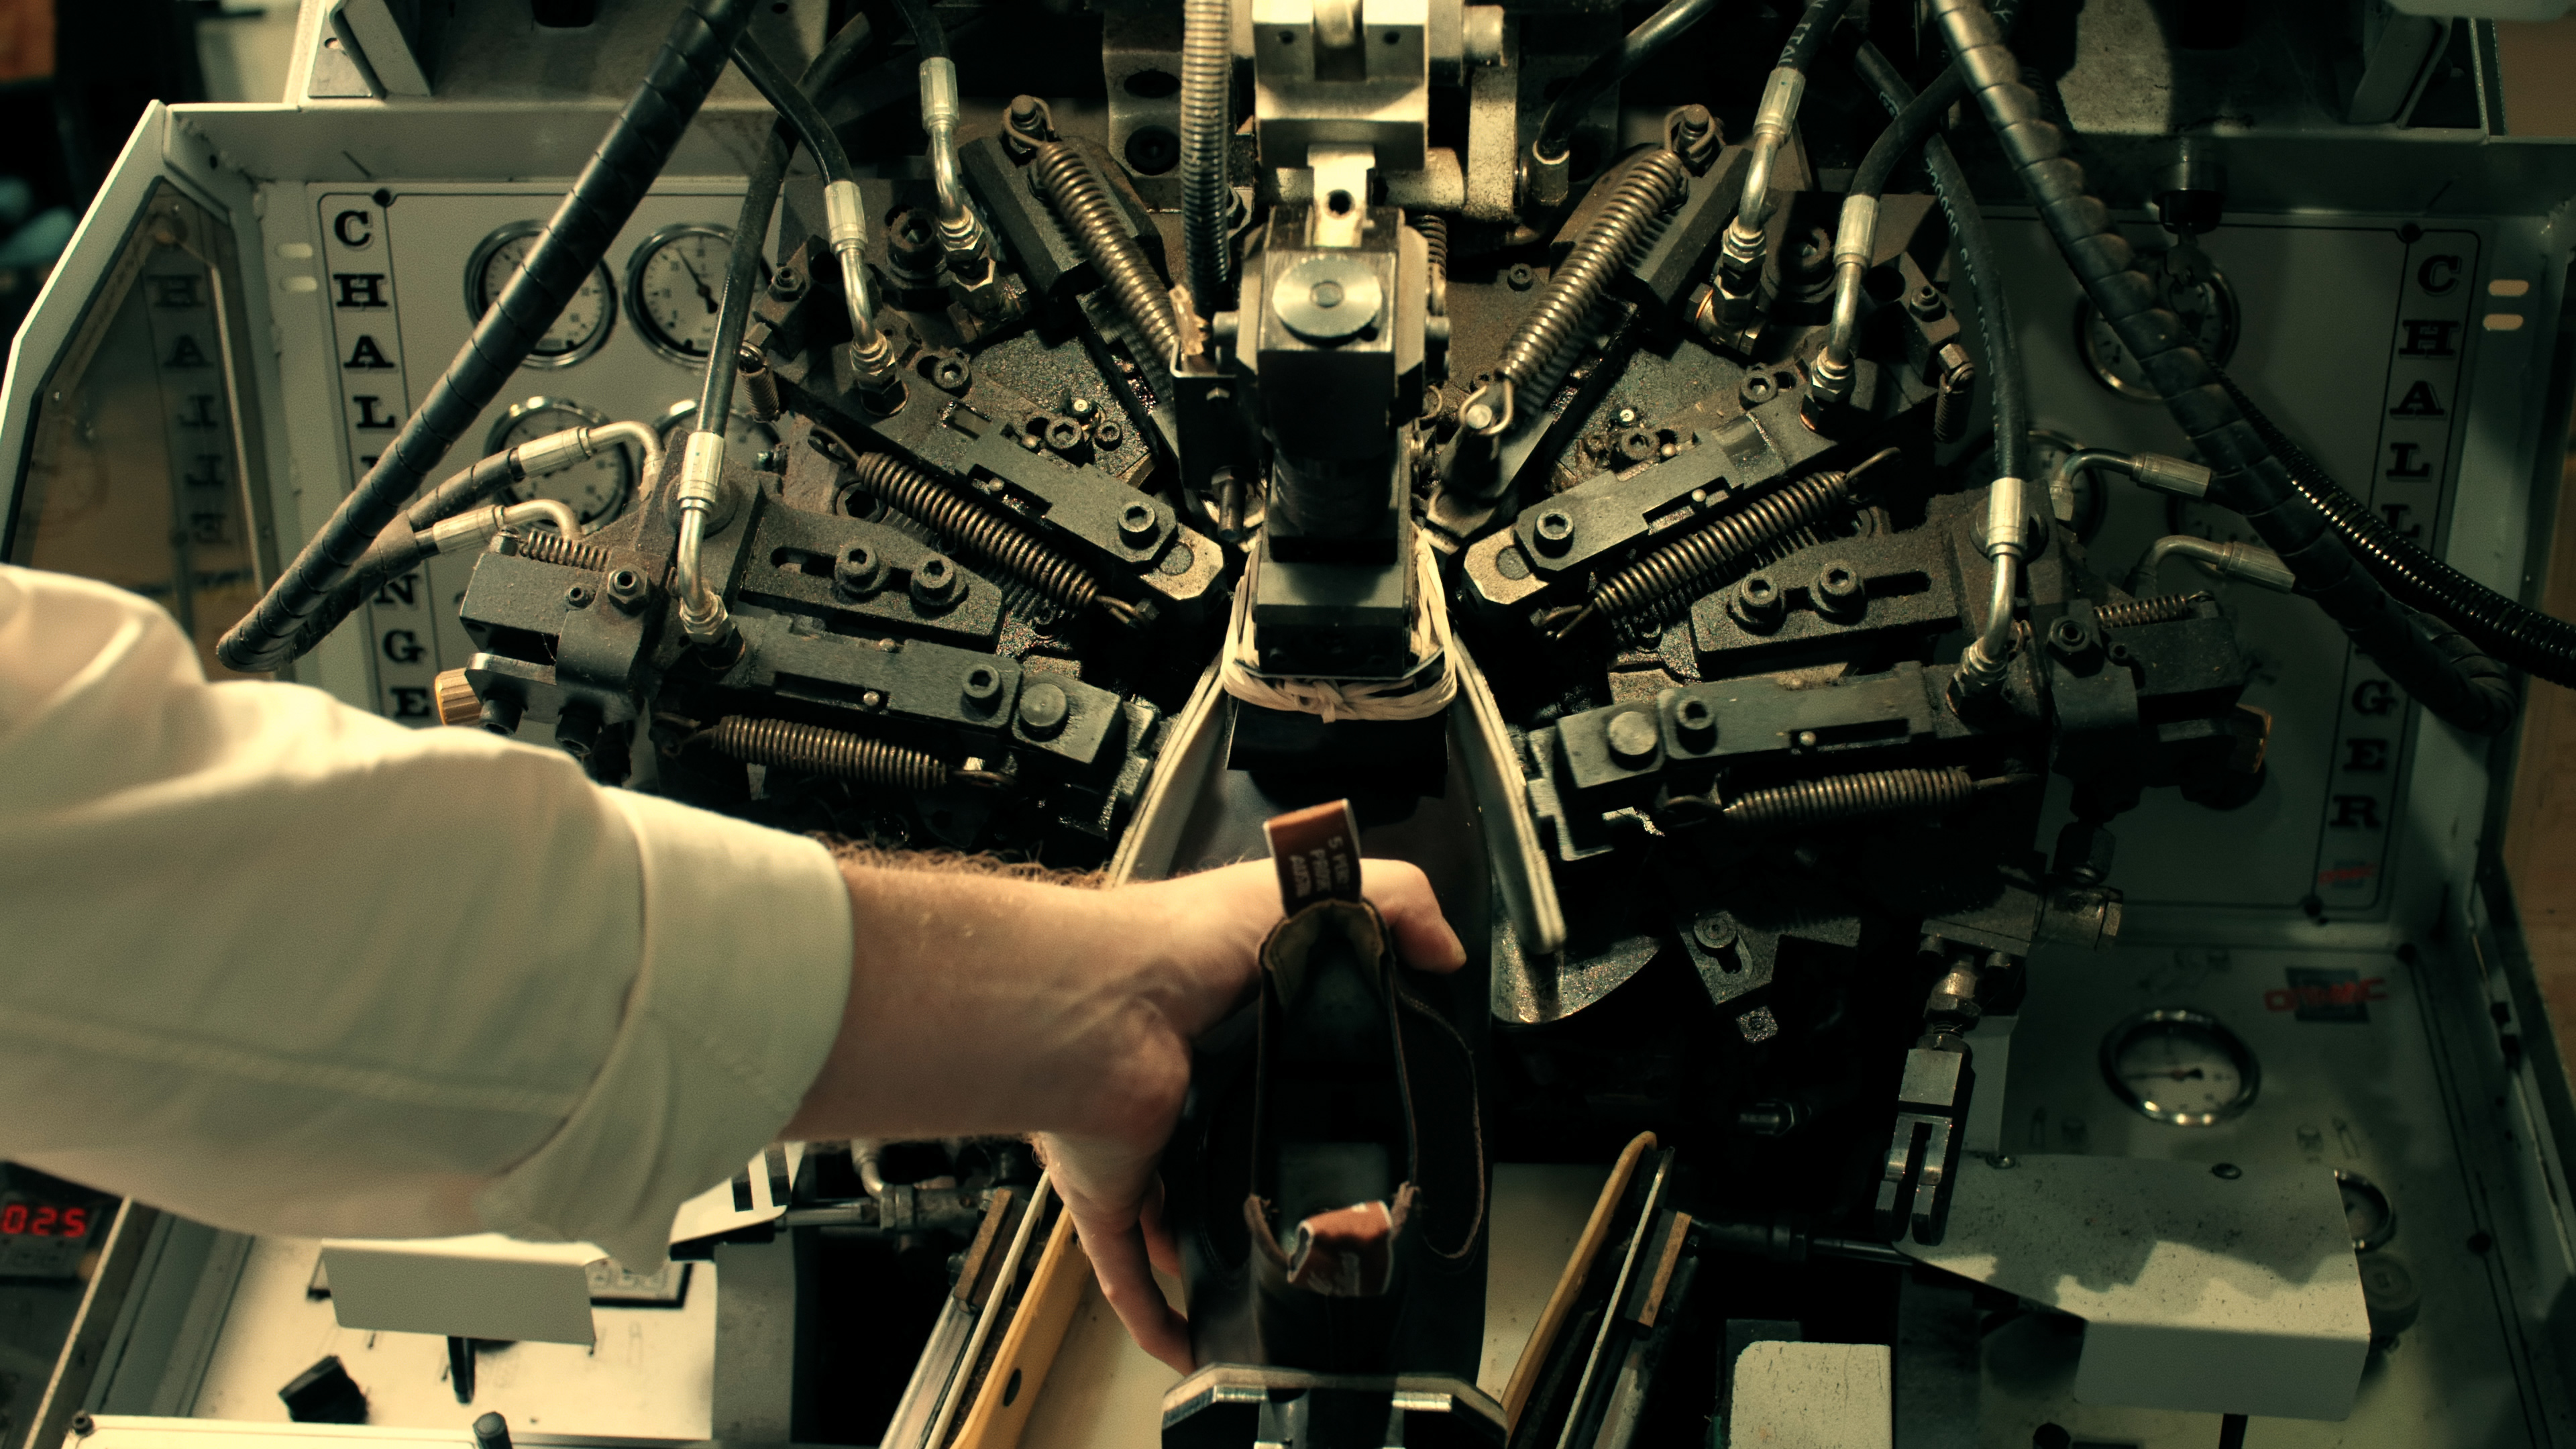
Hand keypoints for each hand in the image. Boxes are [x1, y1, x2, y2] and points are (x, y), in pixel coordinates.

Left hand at [1036, 859, 1466, 1371]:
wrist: (1095, 1007)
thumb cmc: (1177, 942)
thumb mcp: (1304, 891)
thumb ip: (1387, 900)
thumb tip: (1443, 949)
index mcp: (1215, 1010)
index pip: (1267, 1039)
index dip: (1312, 1063)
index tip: (1363, 1093)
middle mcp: (1172, 1079)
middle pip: (1223, 1129)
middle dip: (1263, 1162)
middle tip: (1329, 1198)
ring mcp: (1138, 1140)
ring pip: (1174, 1205)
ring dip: (1207, 1243)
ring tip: (1269, 1274)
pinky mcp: (1111, 1192)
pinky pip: (1128, 1267)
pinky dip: (1154, 1309)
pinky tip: (1188, 1338)